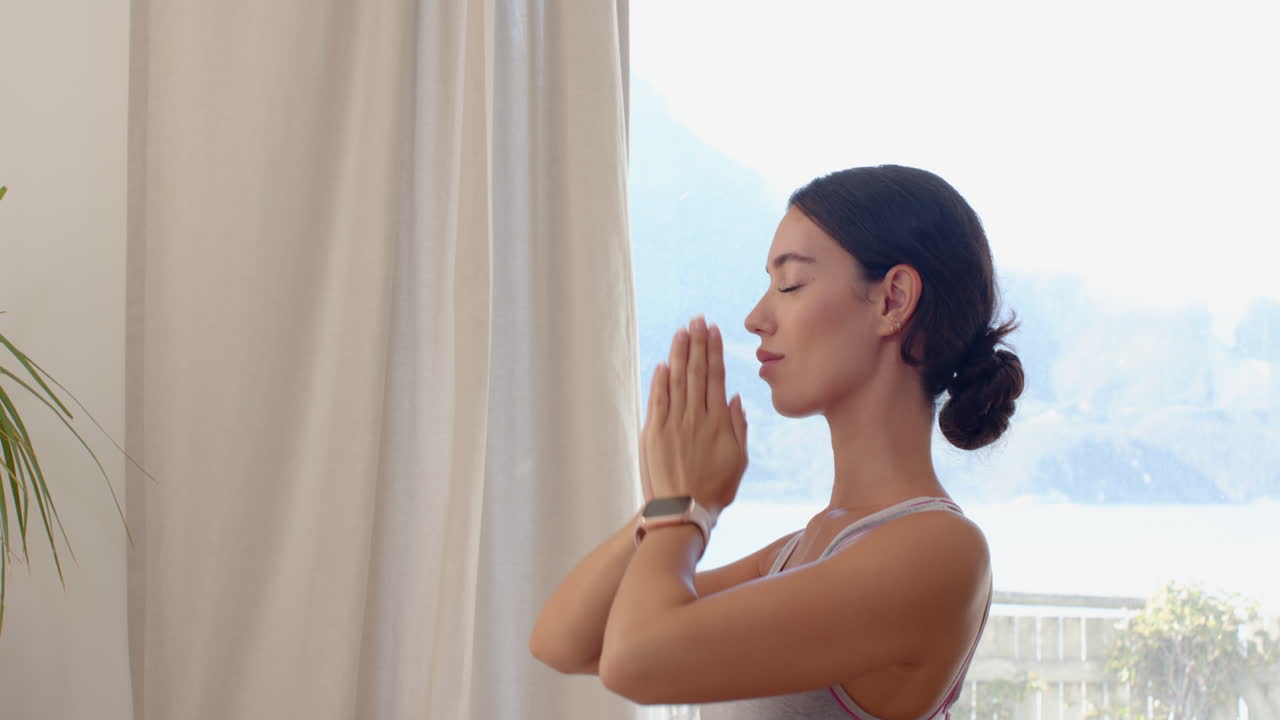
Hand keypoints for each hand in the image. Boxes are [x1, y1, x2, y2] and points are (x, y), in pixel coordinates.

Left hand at [641, 315, 747, 513]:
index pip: (716, 377)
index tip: (713, 331)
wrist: (684, 511)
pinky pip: (658, 400)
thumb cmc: (715, 490)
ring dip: (679, 354)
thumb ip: (739, 427)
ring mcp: (674, 424)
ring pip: (677, 381)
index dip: (714, 352)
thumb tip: (736, 398)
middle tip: (697, 319)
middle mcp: (697, 418)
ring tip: (682, 332)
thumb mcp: (739, 461)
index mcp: (719, 423)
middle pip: (697, 372)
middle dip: (698, 343)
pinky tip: (663, 363)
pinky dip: (660, 381)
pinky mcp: (654, 433)